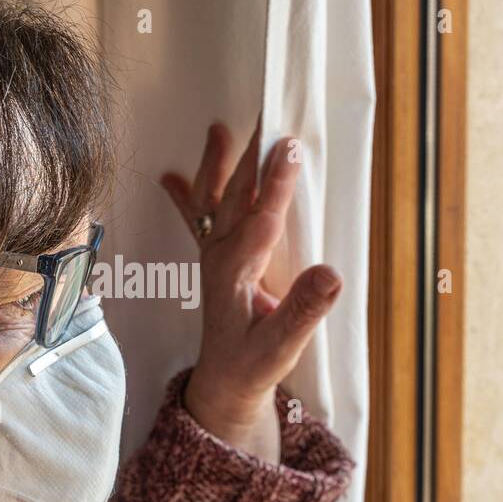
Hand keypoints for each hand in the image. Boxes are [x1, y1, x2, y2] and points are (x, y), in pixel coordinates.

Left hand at [161, 120, 340, 459]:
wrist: (224, 383)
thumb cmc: (253, 365)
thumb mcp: (282, 346)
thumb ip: (303, 310)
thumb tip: (331, 274)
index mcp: (237, 272)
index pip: (262, 219)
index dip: (278, 183)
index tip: (292, 148)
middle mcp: (222, 257)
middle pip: (238, 198)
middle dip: (255, 158)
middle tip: (271, 118)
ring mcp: (216, 257)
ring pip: (216, 201)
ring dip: (218, 166)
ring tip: (217, 131)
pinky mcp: (217, 261)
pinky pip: (200, 221)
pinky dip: (188, 196)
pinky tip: (171, 178)